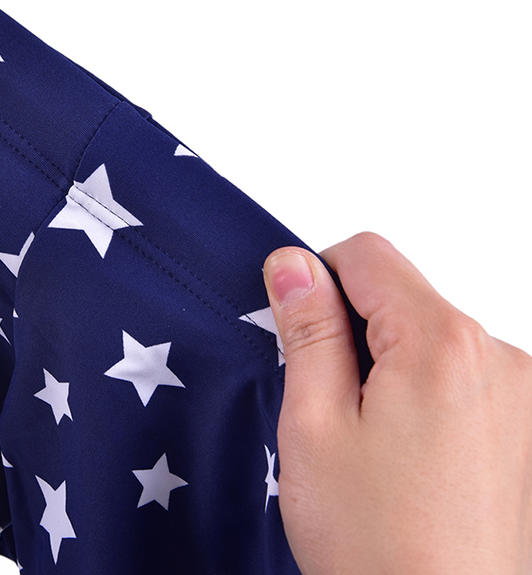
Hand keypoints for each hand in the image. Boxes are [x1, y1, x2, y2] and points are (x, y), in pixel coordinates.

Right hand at [263, 232, 531, 574]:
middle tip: (333, 407)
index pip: (366, 255)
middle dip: (355, 331)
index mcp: (443, 345)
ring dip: (391, 366)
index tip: (299, 330)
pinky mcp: (528, 426)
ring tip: (375, 444)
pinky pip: (462, 375)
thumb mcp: (315, 425)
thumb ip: (308, 331)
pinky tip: (411, 456)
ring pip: (429, 337)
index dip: (317, 278)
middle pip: (401, 296)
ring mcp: (525, 394)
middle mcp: (502, 358)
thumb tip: (292, 265)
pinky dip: (426, 394)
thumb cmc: (378, 546)